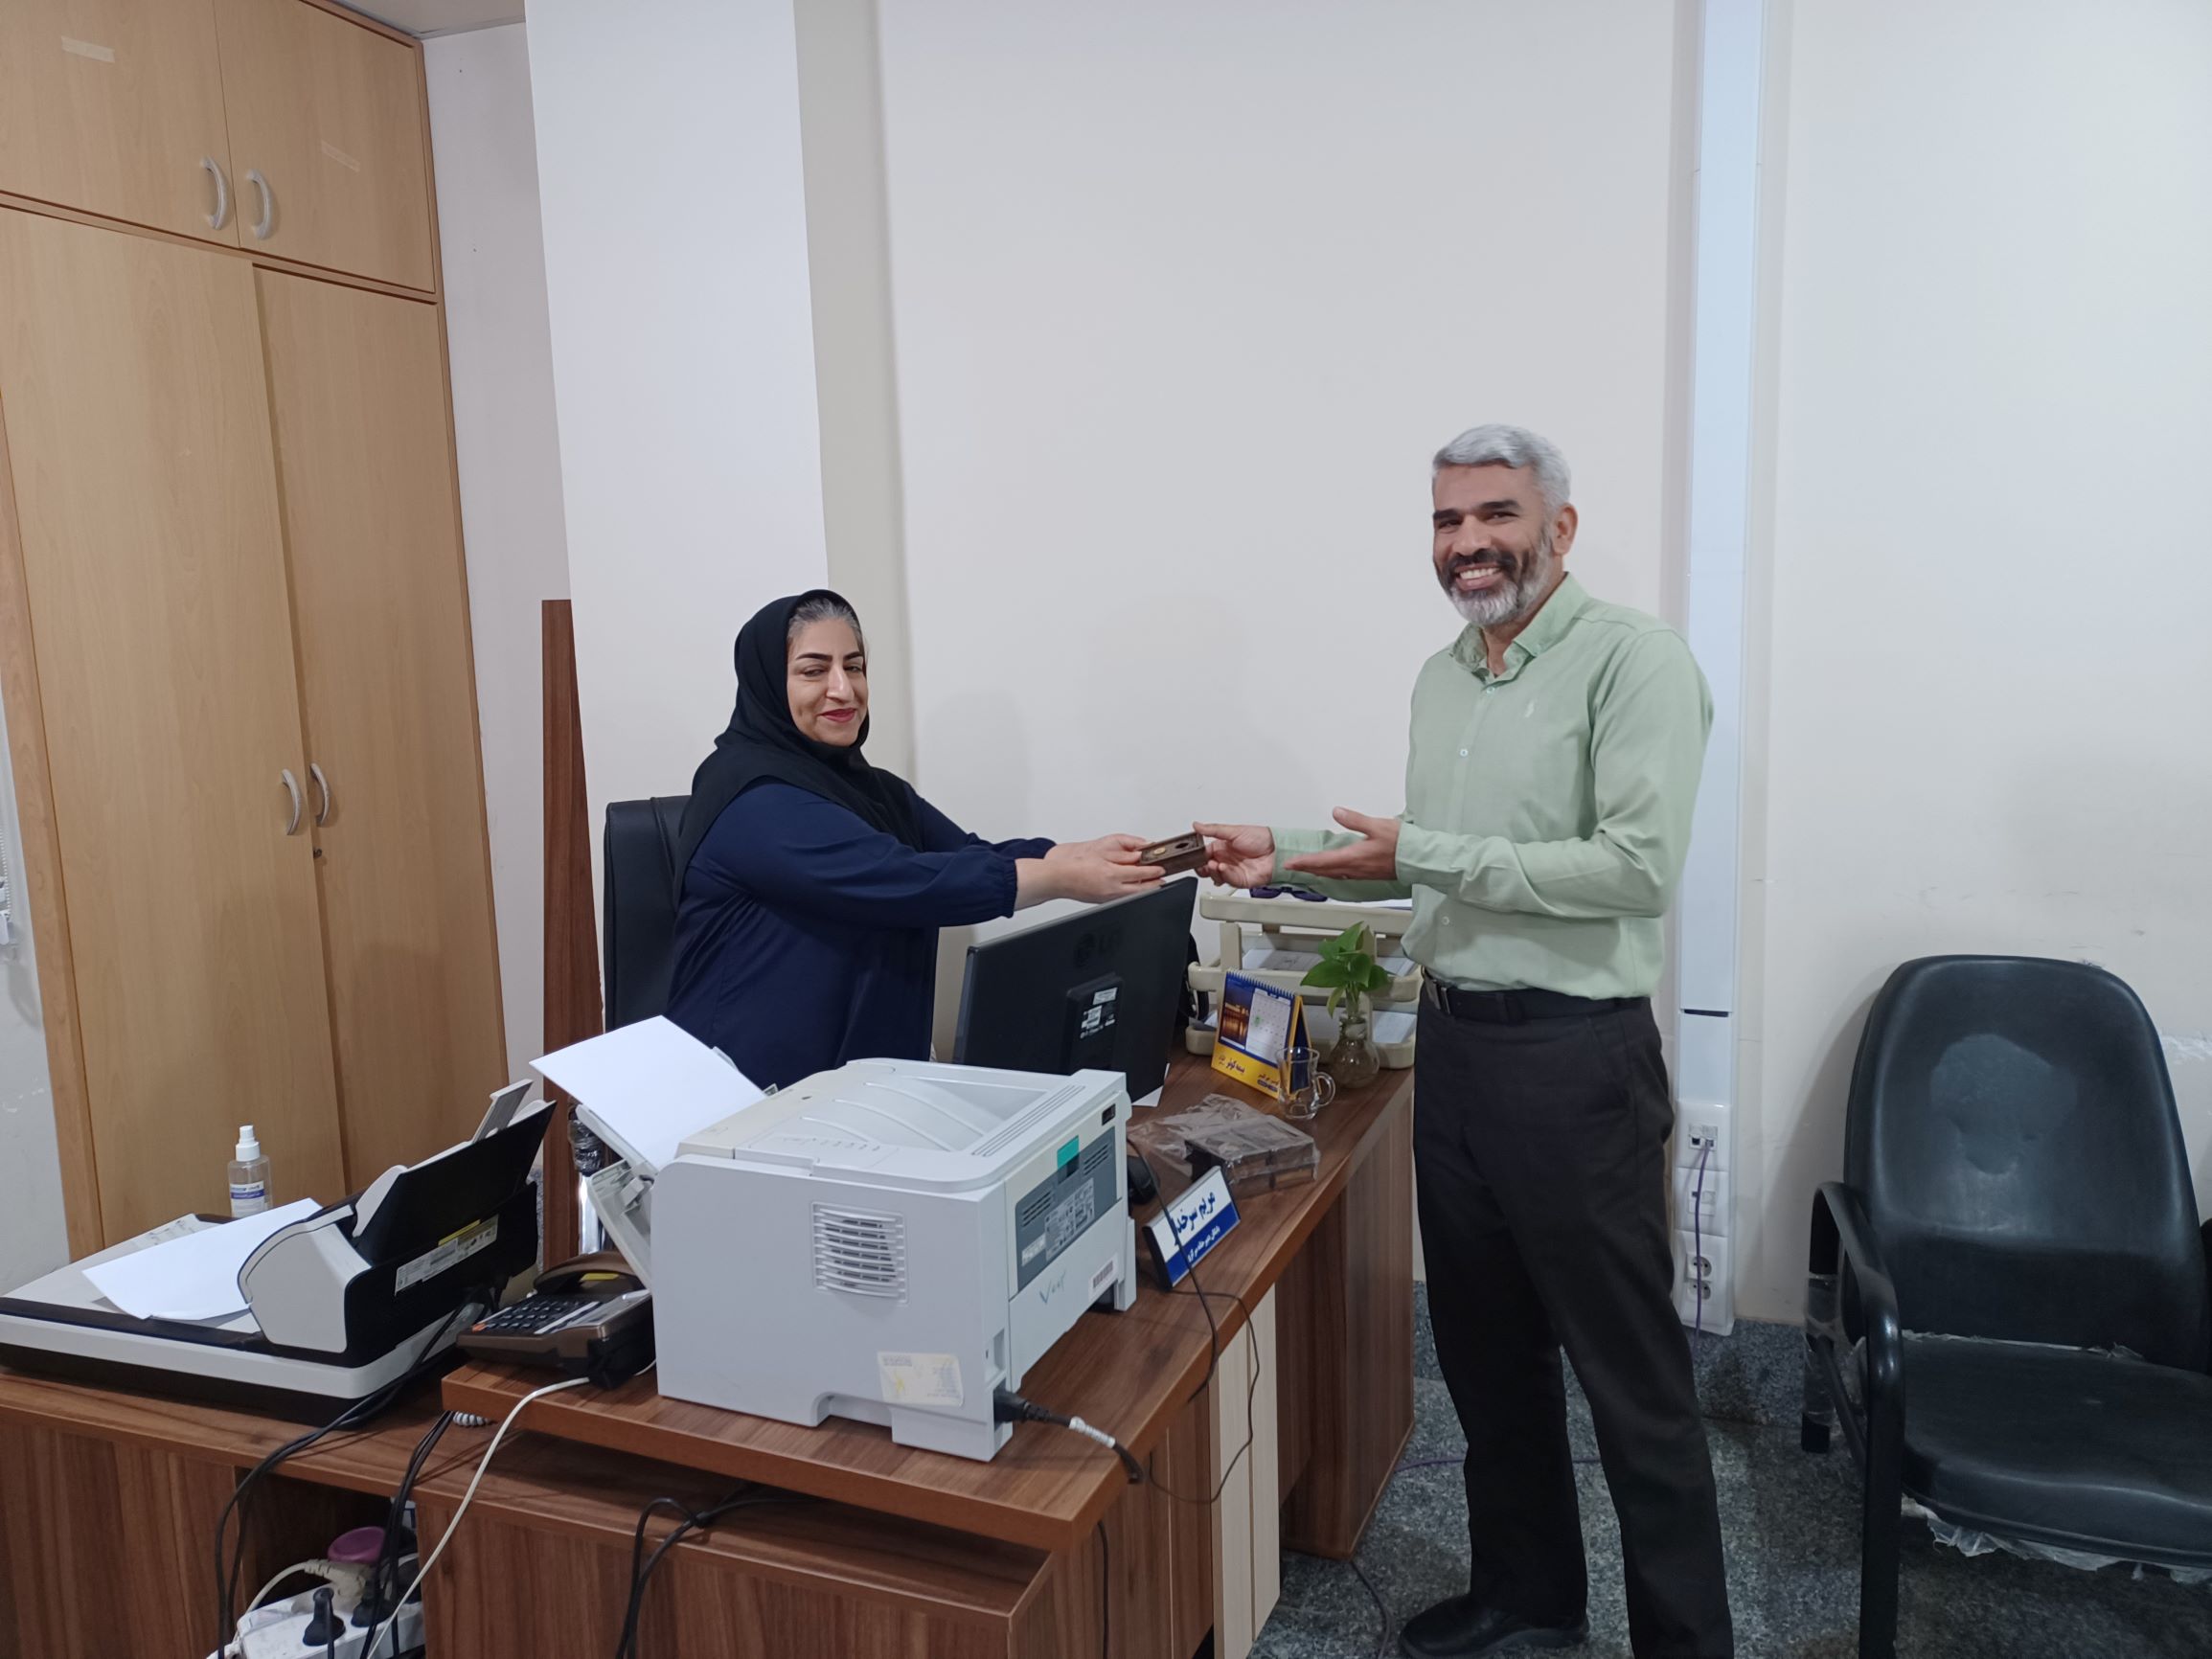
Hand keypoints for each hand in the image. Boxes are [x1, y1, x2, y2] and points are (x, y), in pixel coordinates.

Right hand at [1028, 837, 1164, 905]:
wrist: (1059, 878)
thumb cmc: (1075, 865)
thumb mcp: (1101, 853)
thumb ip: (1122, 856)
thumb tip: (1137, 856)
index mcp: (1112, 875)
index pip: (1140, 874)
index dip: (1153, 872)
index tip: (1161, 869)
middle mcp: (1111, 889)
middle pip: (1141, 890)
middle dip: (1154, 885)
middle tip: (1162, 880)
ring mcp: (1108, 898)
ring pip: (1133, 896)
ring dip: (1144, 890)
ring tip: (1152, 884)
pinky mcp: (1103, 902)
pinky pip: (1122, 899)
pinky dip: (1132, 894)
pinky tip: (1134, 889)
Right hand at [1194, 822, 1275, 888]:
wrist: (1277, 850)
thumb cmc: (1261, 838)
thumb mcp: (1234, 830)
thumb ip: (1213, 830)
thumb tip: (1197, 825)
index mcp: (1222, 847)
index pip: (1204, 853)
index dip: (1198, 856)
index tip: (1193, 855)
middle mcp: (1226, 859)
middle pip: (1207, 868)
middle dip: (1202, 867)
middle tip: (1202, 863)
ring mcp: (1233, 870)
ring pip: (1215, 875)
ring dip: (1212, 871)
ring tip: (1214, 864)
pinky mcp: (1240, 880)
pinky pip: (1227, 880)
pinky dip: (1223, 875)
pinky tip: (1224, 868)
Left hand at [1282, 808, 1400, 881]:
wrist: (1420, 859)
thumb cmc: (1402, 843)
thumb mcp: (1377, 826)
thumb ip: (1355, 820)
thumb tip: (1336, 812)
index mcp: (1354, 857)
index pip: (1322, 861)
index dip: (1304, 862)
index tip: (1290, 863)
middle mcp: (1356, 869)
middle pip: (1325, 870)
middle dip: (1307, 868)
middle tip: (1293, 866)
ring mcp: (1363, 873)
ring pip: (1334, 874)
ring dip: (1319, 871)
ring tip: (1308, 868)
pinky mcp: (1369, 874)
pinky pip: (1345, 875)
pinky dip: (1333, 872)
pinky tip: (1334, 870)